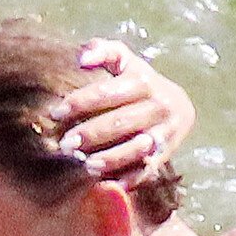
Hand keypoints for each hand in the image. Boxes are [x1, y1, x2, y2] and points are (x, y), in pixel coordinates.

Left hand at [47, 39, 196, 186]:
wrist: (179, 108)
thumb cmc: (140, 83)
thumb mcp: (126, 62)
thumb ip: (104, 51)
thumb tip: (81, 58)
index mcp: (144, 81)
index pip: (109, 91)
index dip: (81, 101)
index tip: (56, 113)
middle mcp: (158, 106)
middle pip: (122, 121)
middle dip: (92, 133)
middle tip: (65, 145)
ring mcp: (164, 133)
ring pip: (137, 148)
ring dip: (111, 158)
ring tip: (87, 166)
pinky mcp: (165, 155)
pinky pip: (147, 170)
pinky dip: (129, 179)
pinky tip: (108, 185)